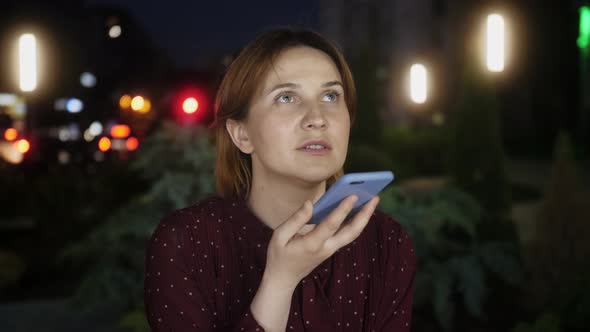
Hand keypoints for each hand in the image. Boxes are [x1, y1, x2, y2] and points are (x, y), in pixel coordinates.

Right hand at [263, 195, 379, 288]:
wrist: (283, 279)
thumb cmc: (279, 255)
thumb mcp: (279, 236)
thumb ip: (295, 219)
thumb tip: (310, 203)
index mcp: (312, 244)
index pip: (331, 225)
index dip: (342, 210)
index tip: (353, 195)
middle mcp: (326, 248)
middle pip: (351, 232)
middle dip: (365, 215)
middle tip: (375, 197)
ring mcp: (330, 250)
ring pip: (352, 234)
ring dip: (364, 218)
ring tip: (372, 200)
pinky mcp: (331, 249)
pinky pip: (347, 235)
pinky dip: (356, 222)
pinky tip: (359, 209)